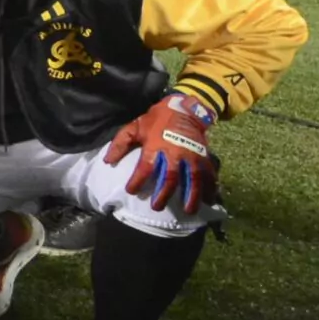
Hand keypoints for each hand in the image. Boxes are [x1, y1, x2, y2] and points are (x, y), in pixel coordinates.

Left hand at [110, 91, 218, 215]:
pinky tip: (209, 200)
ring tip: (189, 210)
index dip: (137, 180)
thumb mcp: (135, 127)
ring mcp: (192, 155)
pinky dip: (211, 187)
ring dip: (191, 196)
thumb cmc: (156, 120)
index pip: (145, 167)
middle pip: (169, 177)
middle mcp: (175, 152)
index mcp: (155, 145)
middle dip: (163, 194)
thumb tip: (107, 162)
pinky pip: (209, 174)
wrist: (185, 109)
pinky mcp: (204, 156)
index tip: (131, 191)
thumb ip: (120, 144)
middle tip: (157, 207)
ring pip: (192, 179)